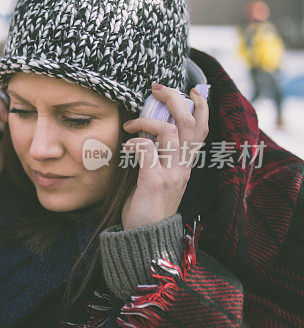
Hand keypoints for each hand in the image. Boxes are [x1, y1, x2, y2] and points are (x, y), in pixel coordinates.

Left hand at [120, 84, 208, 230]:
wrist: (146, 238)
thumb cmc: (147, 205)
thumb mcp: (158, 176)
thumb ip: (158, 155)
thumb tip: (144, 131)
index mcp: (185, 164)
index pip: (202, 128)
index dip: (200, 106)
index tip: (188, 91)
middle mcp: (183, 167)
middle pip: (190, 122)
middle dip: (175, 99)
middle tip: (157, 89)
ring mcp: (171, 174)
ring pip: (172, 131)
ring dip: (149, 120)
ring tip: (131, 124)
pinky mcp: (154, 182)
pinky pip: (147, 150)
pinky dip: (135, 142)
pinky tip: (126, 146)